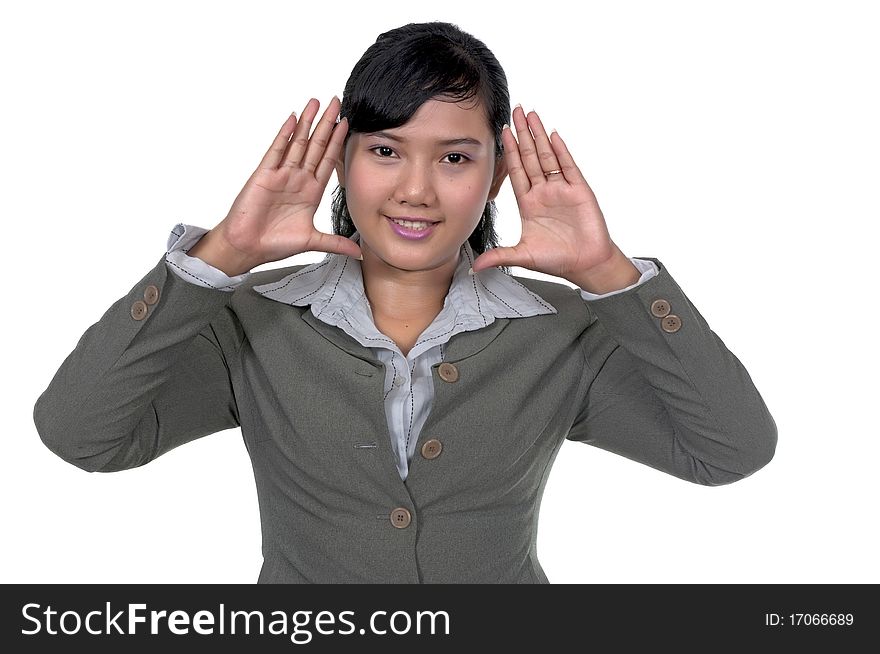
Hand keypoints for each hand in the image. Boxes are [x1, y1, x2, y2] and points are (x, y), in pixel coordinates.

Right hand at [189, 96, 360, 275]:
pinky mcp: (265, 174)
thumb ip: (335, 243)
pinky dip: (286, 135)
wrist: (248, 248)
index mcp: (311, 192)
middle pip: (316, 146)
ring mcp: (282, 175)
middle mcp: (298, 179)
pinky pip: (277, 150)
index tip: (349, 124)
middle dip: (327, 124)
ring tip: (317, 102)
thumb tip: (359, 253)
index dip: (338, 143)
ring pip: (298, 143)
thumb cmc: (275, 243)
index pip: (328, 161)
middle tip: (338, 102)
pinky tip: (294, 119)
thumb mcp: (312, 241)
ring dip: (308, 122)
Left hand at [470, 105, 635, 289]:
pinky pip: (568, 167)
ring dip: (539, 135)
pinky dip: (560, 151)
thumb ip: (499, 256)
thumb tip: (474, 268)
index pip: (516, 171)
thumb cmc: (557, 260)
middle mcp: (544, 192)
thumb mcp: (523, 256)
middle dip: (522, 134)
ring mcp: (562, 189)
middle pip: (530, 157)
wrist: (586, 265)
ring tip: (531, 114)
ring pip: (547, 156)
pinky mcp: (579, 191)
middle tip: (515, 111)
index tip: (501, 132)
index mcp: (529, 204)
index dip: (509, 151)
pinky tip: (553, 135)